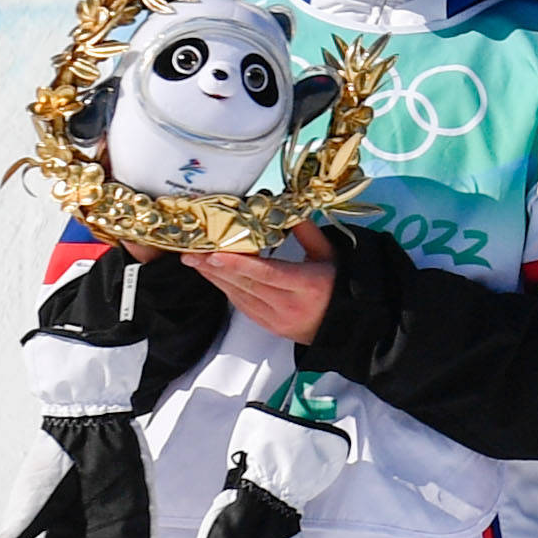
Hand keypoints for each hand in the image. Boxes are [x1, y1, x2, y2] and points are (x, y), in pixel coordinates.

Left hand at [190, 239, 333, 342]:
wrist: (346, 326)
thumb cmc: (339, 287)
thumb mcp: (330, 256)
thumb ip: (308, 232)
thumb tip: (288, 210)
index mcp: (307, 285)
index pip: (268, 274)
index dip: (239, 264)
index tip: (215, 254)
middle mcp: (289, 306)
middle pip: (246, 284)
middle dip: (215, 268)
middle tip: (191, 253)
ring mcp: (277, 319)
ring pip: (239, 296)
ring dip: (215, 278)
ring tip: (195, 261)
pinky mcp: (269, 326)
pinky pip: (242, 306)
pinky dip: (226, 289)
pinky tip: (214, 276)